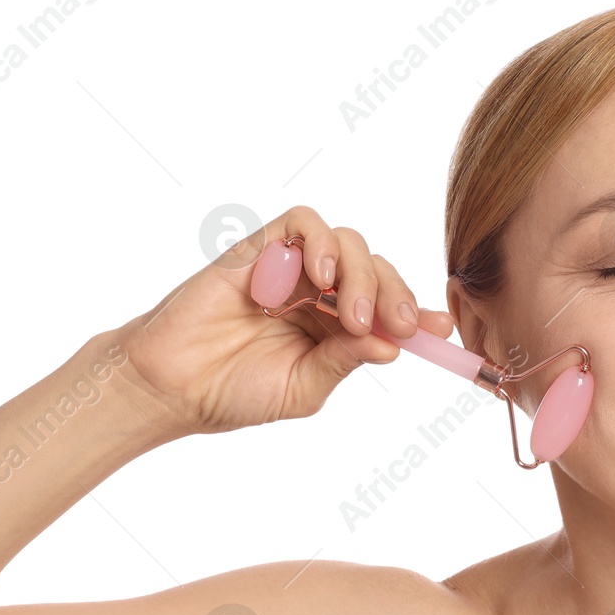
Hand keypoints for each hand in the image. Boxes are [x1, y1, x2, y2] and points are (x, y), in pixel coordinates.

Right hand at [111, 206, 455, 435]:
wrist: (172, 385)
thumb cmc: (232, 392)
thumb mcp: (303, 388)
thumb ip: (344, 362)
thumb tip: (393, 346)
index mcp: (335, 329)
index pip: (388, 308)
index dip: (418, 314)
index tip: (442, 330)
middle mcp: (319, 294)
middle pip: (375, 270)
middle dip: (395, 294)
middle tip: (396, 324)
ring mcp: (291, 269)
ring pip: (347, 243)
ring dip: (362, 274)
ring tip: (353, 315)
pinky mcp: (260, 248)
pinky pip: (302, 222)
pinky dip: (319, 242)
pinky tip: (319, 278)